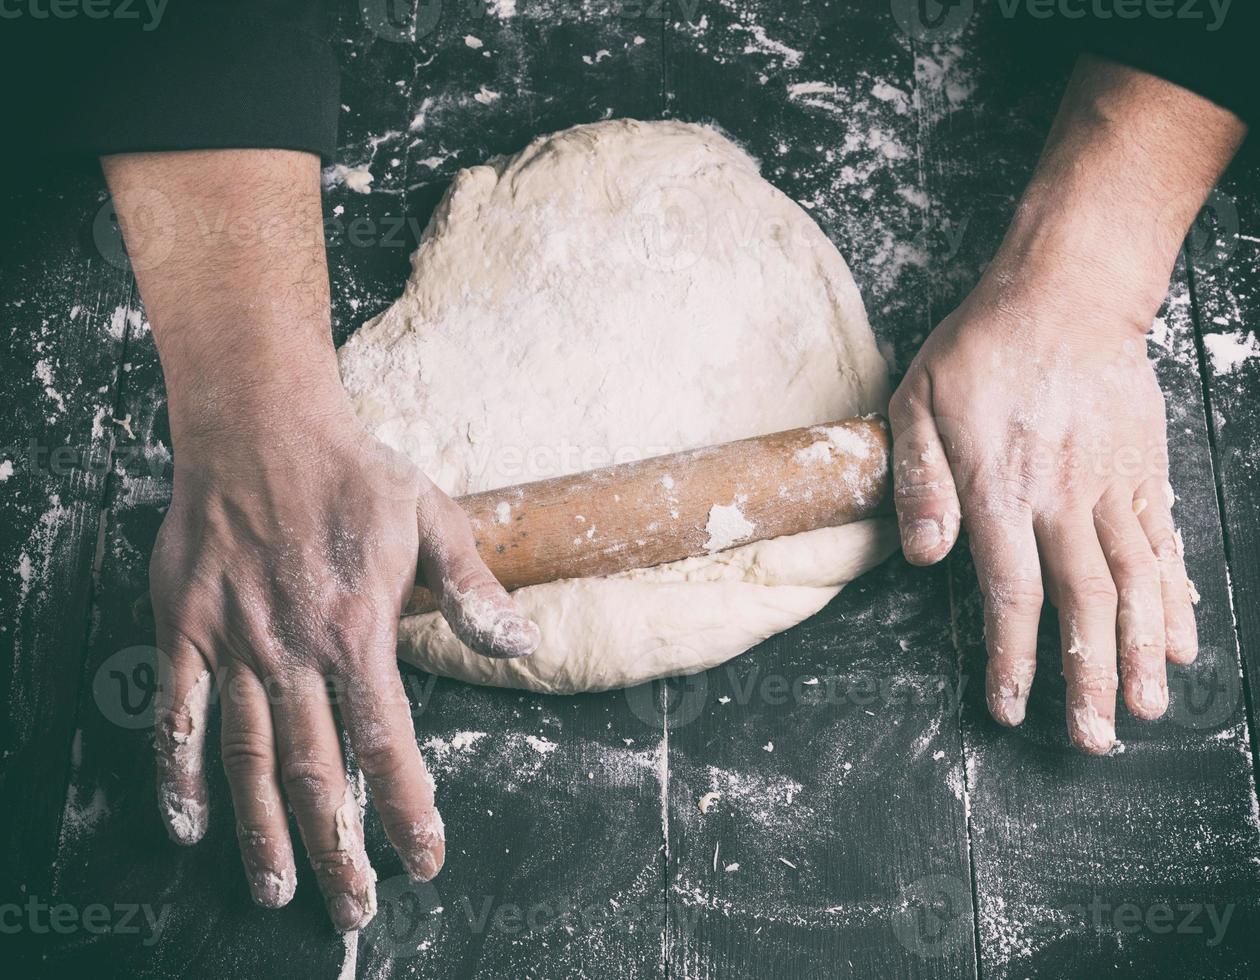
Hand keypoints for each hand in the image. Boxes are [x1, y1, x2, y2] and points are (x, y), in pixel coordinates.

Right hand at [149, 397, 539, 928]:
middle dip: (337, 848)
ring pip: (246, 757)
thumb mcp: (433, 518)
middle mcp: (294, 650)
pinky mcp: (184, 627)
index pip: (388, 742)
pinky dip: (179, 771)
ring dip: (262, 831)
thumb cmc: (352, 472)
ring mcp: (233, 642)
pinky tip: (188, 821)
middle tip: (354, 907)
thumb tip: (522, 646)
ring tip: (274, 890)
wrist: (261, 424)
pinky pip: (176, 712)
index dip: (407, 809)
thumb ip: (473, 590)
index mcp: (359, 631)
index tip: (424, 858)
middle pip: (316, 771)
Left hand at [890, 284, 1195, 753]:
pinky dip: (1175, 599)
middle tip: (1094, 739)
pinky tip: (1182, 642)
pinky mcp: (1144, 473)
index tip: (1011, 707)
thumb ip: (919, 481)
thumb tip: (920, 556)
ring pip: (1133, 584)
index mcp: (1001, 490)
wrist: (1066, 292)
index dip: (1012, 657)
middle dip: (1086, 678)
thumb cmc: (981, 348)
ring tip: (1146, 709)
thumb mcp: (917, 402)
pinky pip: (1163, 546)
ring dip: (1139, 652)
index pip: (1009, 593)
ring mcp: (1111, 488)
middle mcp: (1062, 500)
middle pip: (1082, 604)